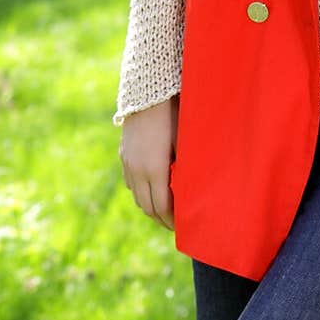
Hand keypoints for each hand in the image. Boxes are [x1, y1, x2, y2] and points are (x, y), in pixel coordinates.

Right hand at [119, 96, 178, 230]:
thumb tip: (195, 189)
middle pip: (147, 207)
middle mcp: (137, 170)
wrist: (147, 93)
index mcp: (154, 170)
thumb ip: (186, 168)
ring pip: (137, 197)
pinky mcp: (124, 155)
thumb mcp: (185, 142)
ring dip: (150, 207)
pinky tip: (151, 191)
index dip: (172, 220)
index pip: (162, 207)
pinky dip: (141, 192)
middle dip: (161, 219)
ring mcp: (128, 163)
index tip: (182, 227)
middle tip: (175, 226)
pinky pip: (131, 182)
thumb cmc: (174, 115)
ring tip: (164, 211)